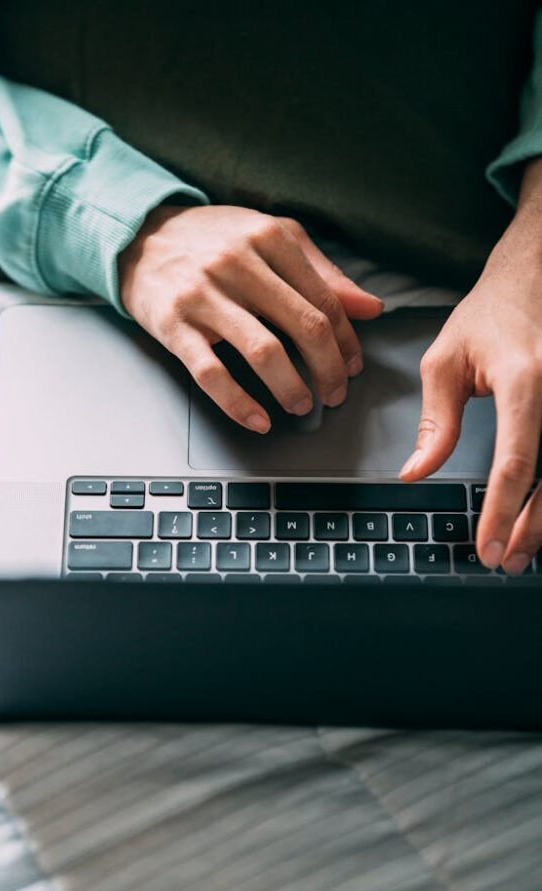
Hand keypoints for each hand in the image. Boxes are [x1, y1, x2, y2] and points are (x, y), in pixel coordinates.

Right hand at [118, 205, 382, 432]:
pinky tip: (258, 419)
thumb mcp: (269, 238)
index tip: (352, 366)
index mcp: (269, 238)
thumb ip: (322, 272)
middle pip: (304, 327)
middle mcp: (238, 263)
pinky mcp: (173, 325)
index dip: (346, 342)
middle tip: (334, 393)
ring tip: (301, 405)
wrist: (139, 236)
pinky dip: (239, 404)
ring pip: (264, 352)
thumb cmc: (211, 240)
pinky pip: (211, 373)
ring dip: (291, 389)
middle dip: (328, 370)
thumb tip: (370, 308)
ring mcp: (203, 295)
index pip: (324, 300)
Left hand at [400, 242, 541, 574]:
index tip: (489, 545)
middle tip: (506, 559)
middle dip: (533, 527)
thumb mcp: (445, 361)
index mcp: (526, 378)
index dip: (503, 509)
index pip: (518, 458)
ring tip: (525, 549)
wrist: (535, 277)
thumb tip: (415, 473)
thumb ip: (436, 422)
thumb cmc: (490, 314)